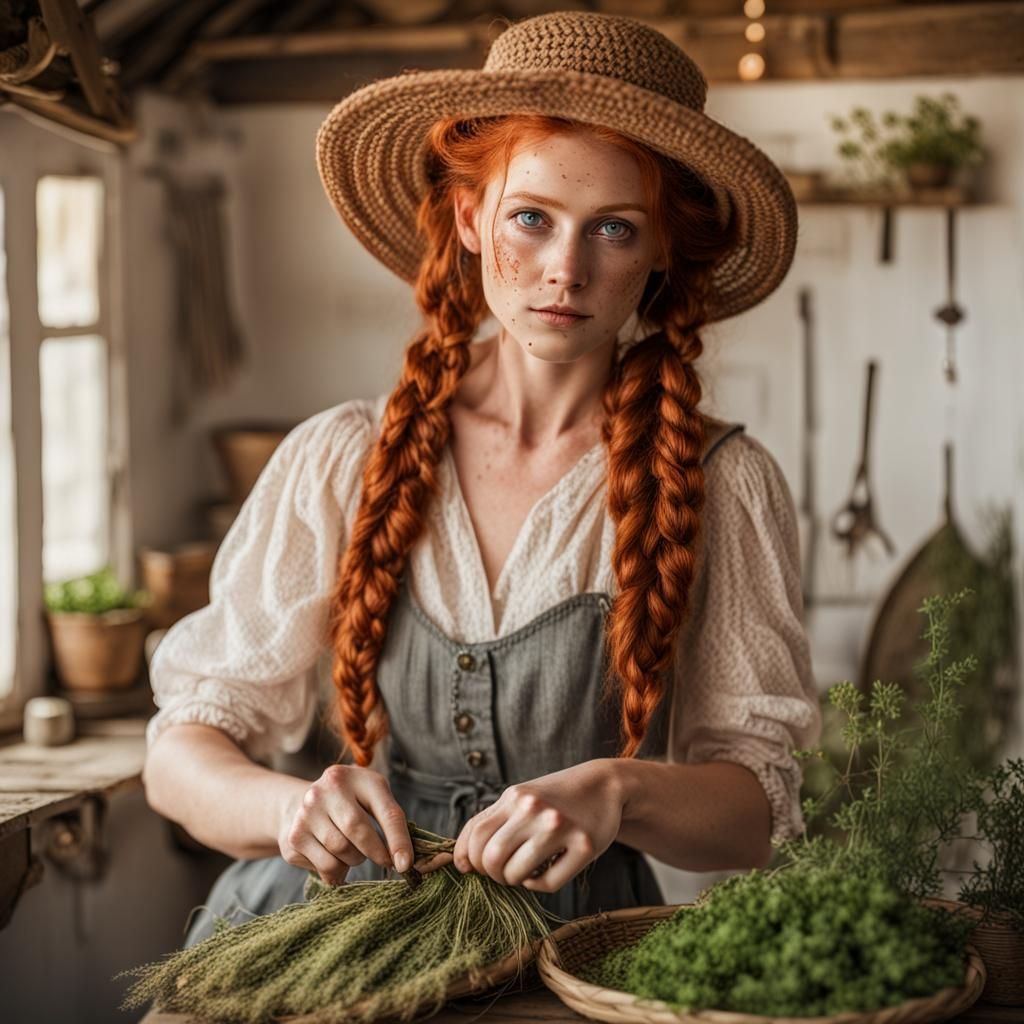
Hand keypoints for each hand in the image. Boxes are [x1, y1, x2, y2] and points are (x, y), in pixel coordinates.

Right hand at [278, 764, 414, 885]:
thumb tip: (404, 861)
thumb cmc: (348, 804)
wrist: (299, 804)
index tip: (405, 864)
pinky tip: (334, 857)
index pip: (386, 811)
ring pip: (340, 851)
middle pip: (358, 831)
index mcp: (358, 777)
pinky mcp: (294, 837)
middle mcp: (329, 789)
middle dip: (375, 852)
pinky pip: (324, 867)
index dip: (399, 840)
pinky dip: (336, 871)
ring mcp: (307, 812)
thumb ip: (390, 822)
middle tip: (383, 860)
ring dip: (354, 860)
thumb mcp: (371, 799)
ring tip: (353, 851)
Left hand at [452, 760, 622, 892]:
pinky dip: (538, 885)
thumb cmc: (553, 797)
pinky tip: (544, 871)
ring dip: (515, 881)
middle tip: (502, 873)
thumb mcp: (520, 798)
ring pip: (517, 874)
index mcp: (515, 796)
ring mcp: (560, 827)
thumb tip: (460, 863)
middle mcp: (535, 809)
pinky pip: (548, 884)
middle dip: (492, 875)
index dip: (469, 859)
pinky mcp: (584, 846)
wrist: (603, 784)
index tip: (476, 867)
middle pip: (492, 858)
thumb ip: (490, 821)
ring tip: (524, 871)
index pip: (475, 836)